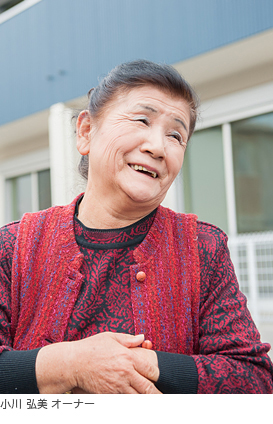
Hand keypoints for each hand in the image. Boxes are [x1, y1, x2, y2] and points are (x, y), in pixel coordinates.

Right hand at [36, 332, 160, 393]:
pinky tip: (134, 403)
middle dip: (157, 394)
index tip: (156, 377)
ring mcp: (117, 386)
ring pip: (138, 399)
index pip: (151, 370)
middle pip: (148, 388)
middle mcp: (125, 373)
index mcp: (129, 358)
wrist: (73, 363)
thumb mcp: (111, 337)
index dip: (156, 375)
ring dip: (146, 401)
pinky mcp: (108, 395)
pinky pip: (124, 403)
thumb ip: (129, 339)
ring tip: (152, 403)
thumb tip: (143, 338)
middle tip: (163, 398)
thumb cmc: (91, 347)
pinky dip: (131, 404)